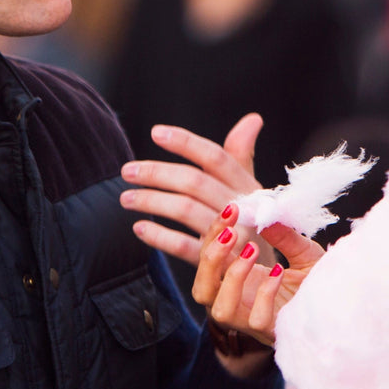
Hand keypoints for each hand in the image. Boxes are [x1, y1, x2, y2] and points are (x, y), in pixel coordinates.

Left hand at [121, 114, 265, 266]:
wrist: (262, 270)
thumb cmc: (249, 219)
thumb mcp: (249, 187)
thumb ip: (242, 154)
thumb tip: (253, 118)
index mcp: (245, 184)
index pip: (215, 156)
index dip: (186, 142)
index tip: (155, 132)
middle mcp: (240, 207)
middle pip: (194, 182)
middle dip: (157, 173)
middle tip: (127, 171)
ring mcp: (230, 235)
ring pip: (186, 210)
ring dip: (151, 202)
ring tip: (126, 198)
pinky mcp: (217, 262)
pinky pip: (184, 246)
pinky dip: (159, 237)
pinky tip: (139, 227)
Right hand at [196, 212, 324, 345]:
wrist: (345, 307)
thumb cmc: (320, 282)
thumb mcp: (303, 252)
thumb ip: (284, 235)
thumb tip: (265, 212)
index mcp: (241, 280)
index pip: (210, 260)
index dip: (213, 235)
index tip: (231, 209)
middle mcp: (241, 302)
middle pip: (201, 289)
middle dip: (211, 258)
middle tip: (232, 232)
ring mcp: (253, 320)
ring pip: (220, 310)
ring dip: (232, 277)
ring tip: (252, 250)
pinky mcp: (272, 332)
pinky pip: (256, 319)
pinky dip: (264, 293)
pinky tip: (279, 273)